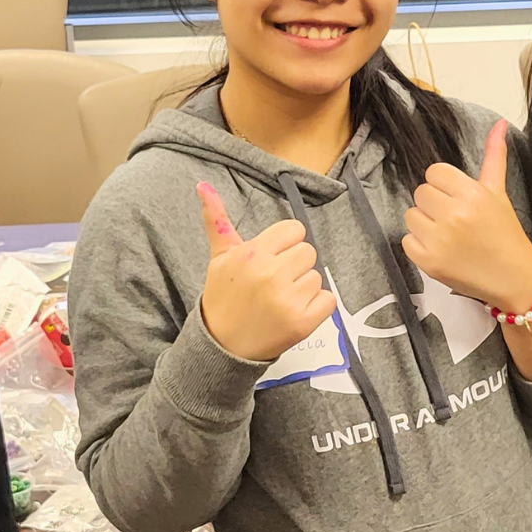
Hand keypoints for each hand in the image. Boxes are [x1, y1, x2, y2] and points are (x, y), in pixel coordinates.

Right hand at [197, 183, 337, 361]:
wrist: (223, 346)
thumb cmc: (224, 298)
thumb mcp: (219, 258)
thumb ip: (217, 220)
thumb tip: (202, 184)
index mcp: (252, 255)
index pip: (294, 230)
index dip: (285, 244)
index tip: (271, 259)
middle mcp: (271, 275)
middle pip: (308, 251)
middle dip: (294, 265)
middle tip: (273, 283)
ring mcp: (289, 300)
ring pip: (317, 276)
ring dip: (303, 287)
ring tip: (279, 299)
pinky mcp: (303, 322)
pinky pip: (328, 299)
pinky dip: (316, 306)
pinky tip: (293, 312)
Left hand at [402, 121, 531, 310]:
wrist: (513, 278)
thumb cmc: (505, 234)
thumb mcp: (499, 193)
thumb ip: (494, 156)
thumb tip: (499, 124)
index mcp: (472, 194)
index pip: (434, 172)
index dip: (445, 186)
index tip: (458, 199)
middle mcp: (454, 215)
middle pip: (420, 192)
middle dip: (434, 204)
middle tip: (454, 219)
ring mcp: (439, 239)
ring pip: (411, 215)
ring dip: (425, 224)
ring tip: (448, 235)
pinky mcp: (428, 261)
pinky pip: (407, 240)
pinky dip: (420, 246)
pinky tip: (442, 250)